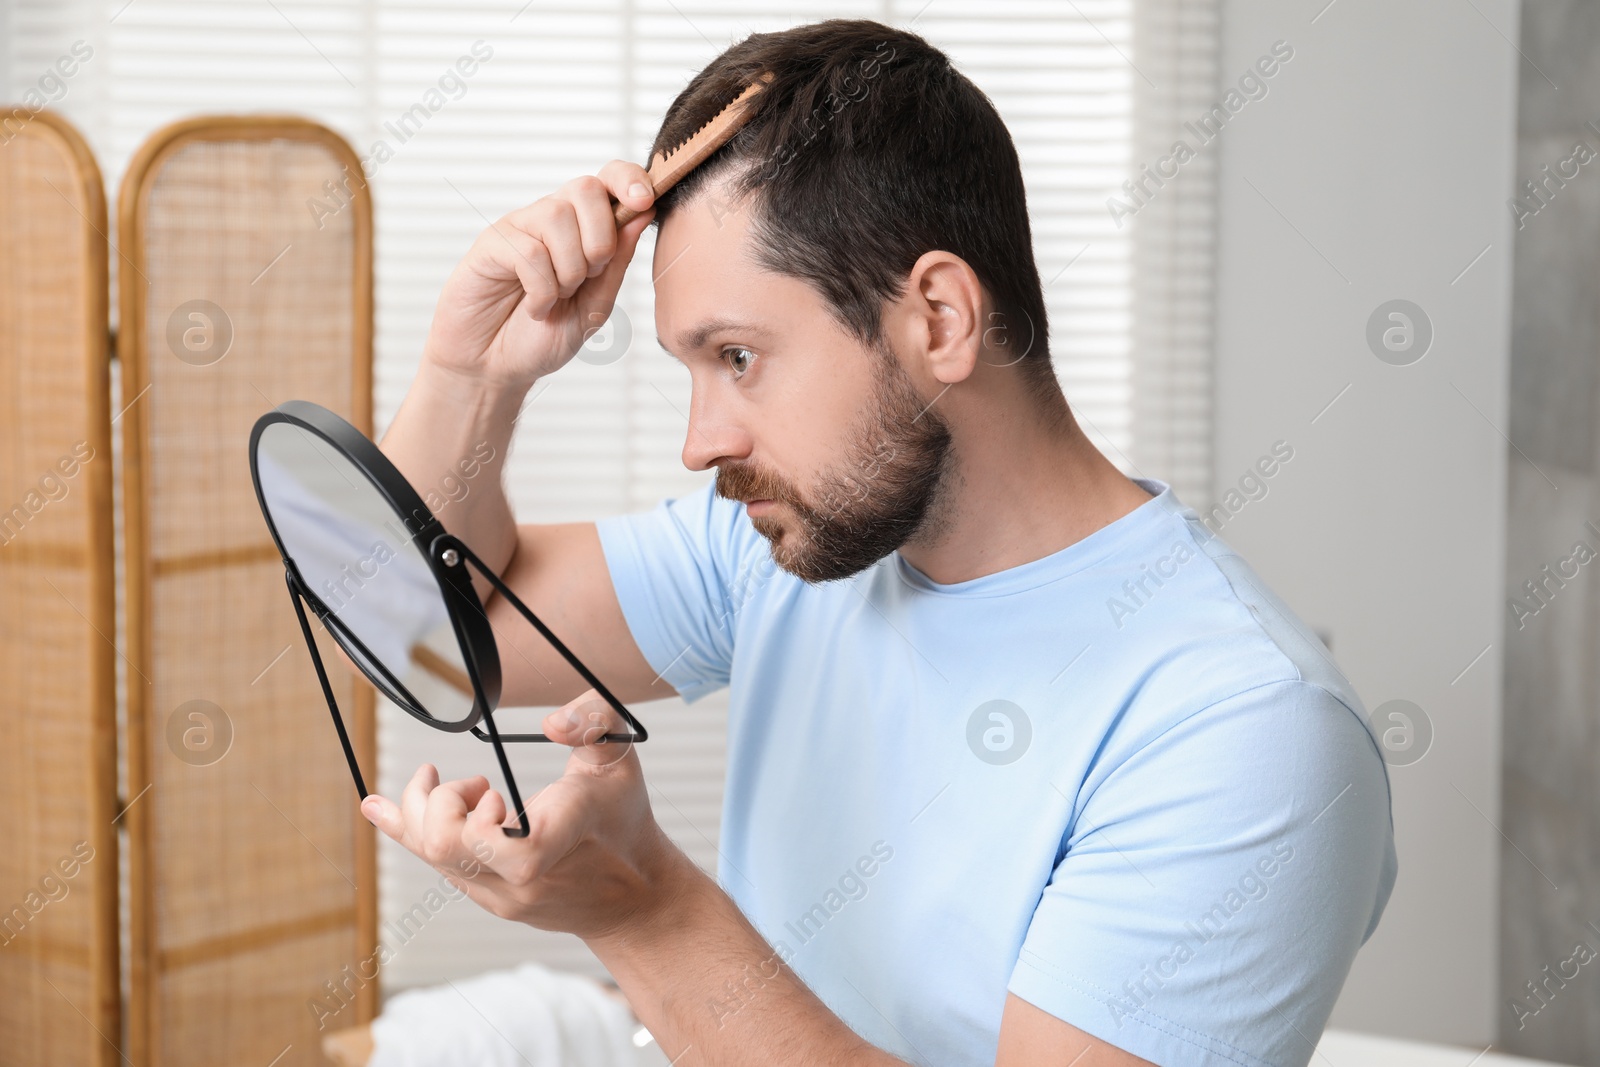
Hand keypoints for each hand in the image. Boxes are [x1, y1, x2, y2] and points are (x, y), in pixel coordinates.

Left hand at [361, 689, 682, 941]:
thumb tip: (552, 723)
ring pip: (433, 857)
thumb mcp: (622, 758)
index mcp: (563, 838)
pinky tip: (378, 806)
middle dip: (443, 801)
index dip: (484, 821)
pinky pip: (436, 866)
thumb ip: (595, 722)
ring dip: (427, 809)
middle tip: (475, 783)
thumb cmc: (624, 821)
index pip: (512, 851)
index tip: (494, 791)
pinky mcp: (488, 900)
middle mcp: (526, 879)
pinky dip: (408, 829)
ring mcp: (503, 896)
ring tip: (445, 783)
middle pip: (448, 848)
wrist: (632, 896)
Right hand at [422, 162, 656, 388]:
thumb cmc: (544, 336)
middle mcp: (550, 219)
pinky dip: (541, 290)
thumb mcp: (596, 304)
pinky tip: (536, 309)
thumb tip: (643, 211)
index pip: (608, 178)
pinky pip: (528, 251)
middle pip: (585, 188)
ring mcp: (519, 228)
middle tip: (588, 279)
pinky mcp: (491, 244)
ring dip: (569, 270)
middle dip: (600, 239)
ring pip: (557, 217)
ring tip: (557, 298)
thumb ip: (618, 261)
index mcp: (582, 228)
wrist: (497, 366)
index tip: (643, 202)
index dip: (629, 180)